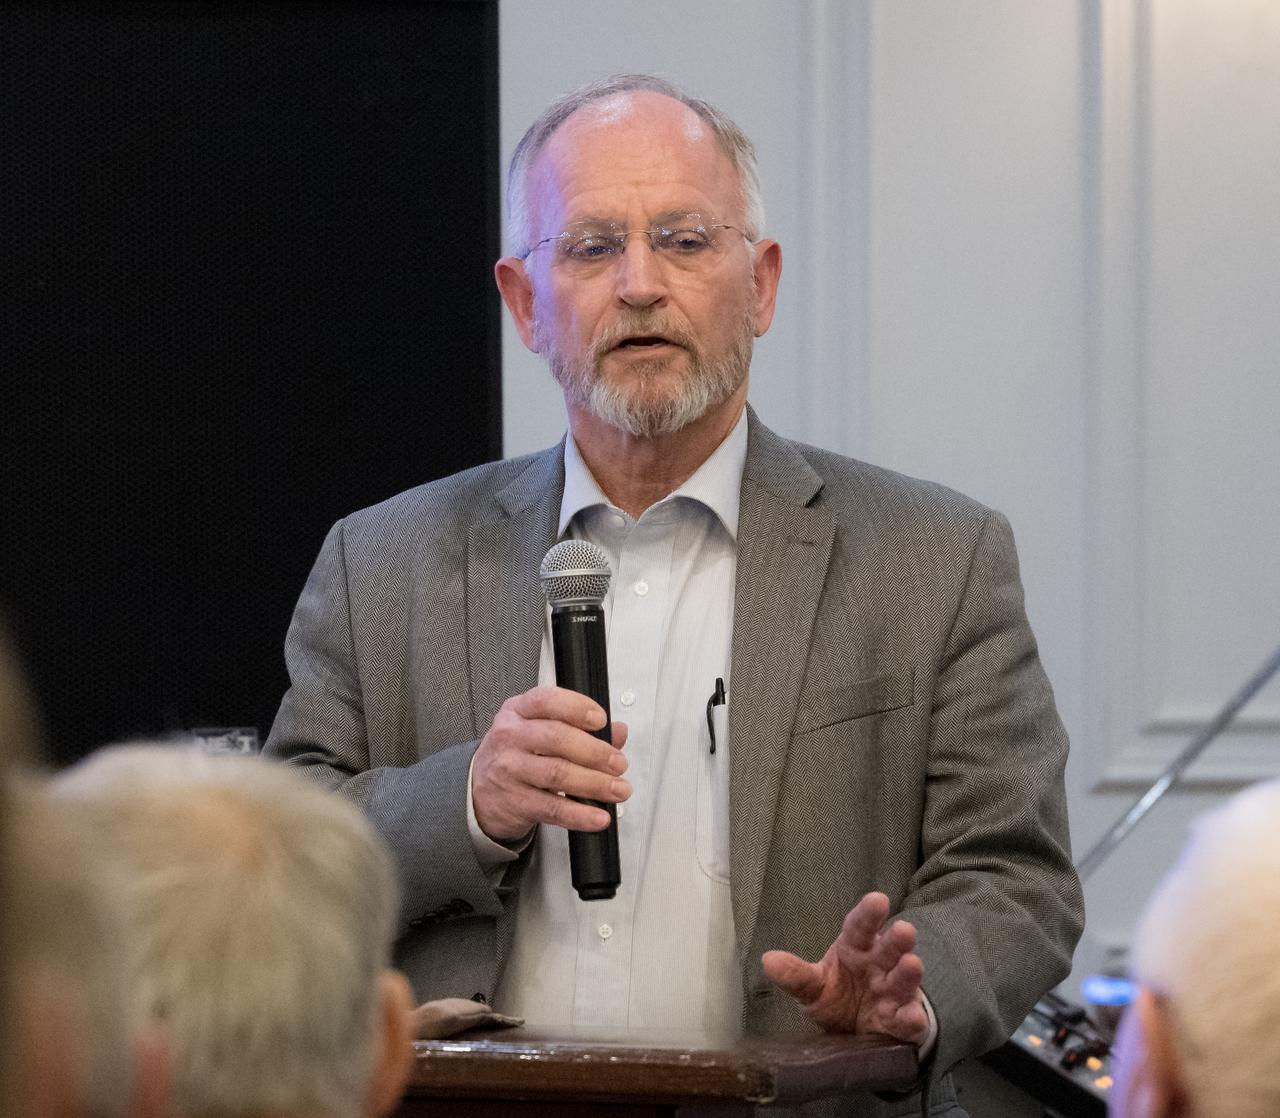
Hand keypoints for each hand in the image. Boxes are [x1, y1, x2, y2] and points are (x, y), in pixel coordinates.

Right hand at [471, 686, 629, 841]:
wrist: (478, 793)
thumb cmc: (515, 755)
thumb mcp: (539, 730)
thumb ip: (580, 728)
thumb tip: (617, 732)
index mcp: (518, 711)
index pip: (547, 700)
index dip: (577, 708)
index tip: (601, 721)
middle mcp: (511, 737)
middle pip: (557, 738)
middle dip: (595, 752)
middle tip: (618, 763)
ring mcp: (510, 770)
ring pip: (558, 774)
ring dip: (595, 783)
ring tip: (617, 789)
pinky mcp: (515, 802)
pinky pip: (553, 808)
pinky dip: (580, 814)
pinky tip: (597, 816)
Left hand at [761, 891, 928, 1043]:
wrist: (860, 1031)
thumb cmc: (838, 995)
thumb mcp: (814, 986)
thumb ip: (796, 975)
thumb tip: (768, 960)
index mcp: (855, 948)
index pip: (860, 926)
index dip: (869, 913)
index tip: (878, 899)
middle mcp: (879, 965)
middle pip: (890, 948)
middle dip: (898, 939)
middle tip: (904, 929)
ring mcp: (895, 992)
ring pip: (904, 978)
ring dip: (909, 972)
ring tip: (911, 963)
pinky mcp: (903, 1020)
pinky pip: (910, 1019)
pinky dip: (913, 1017)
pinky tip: (913, 1016)